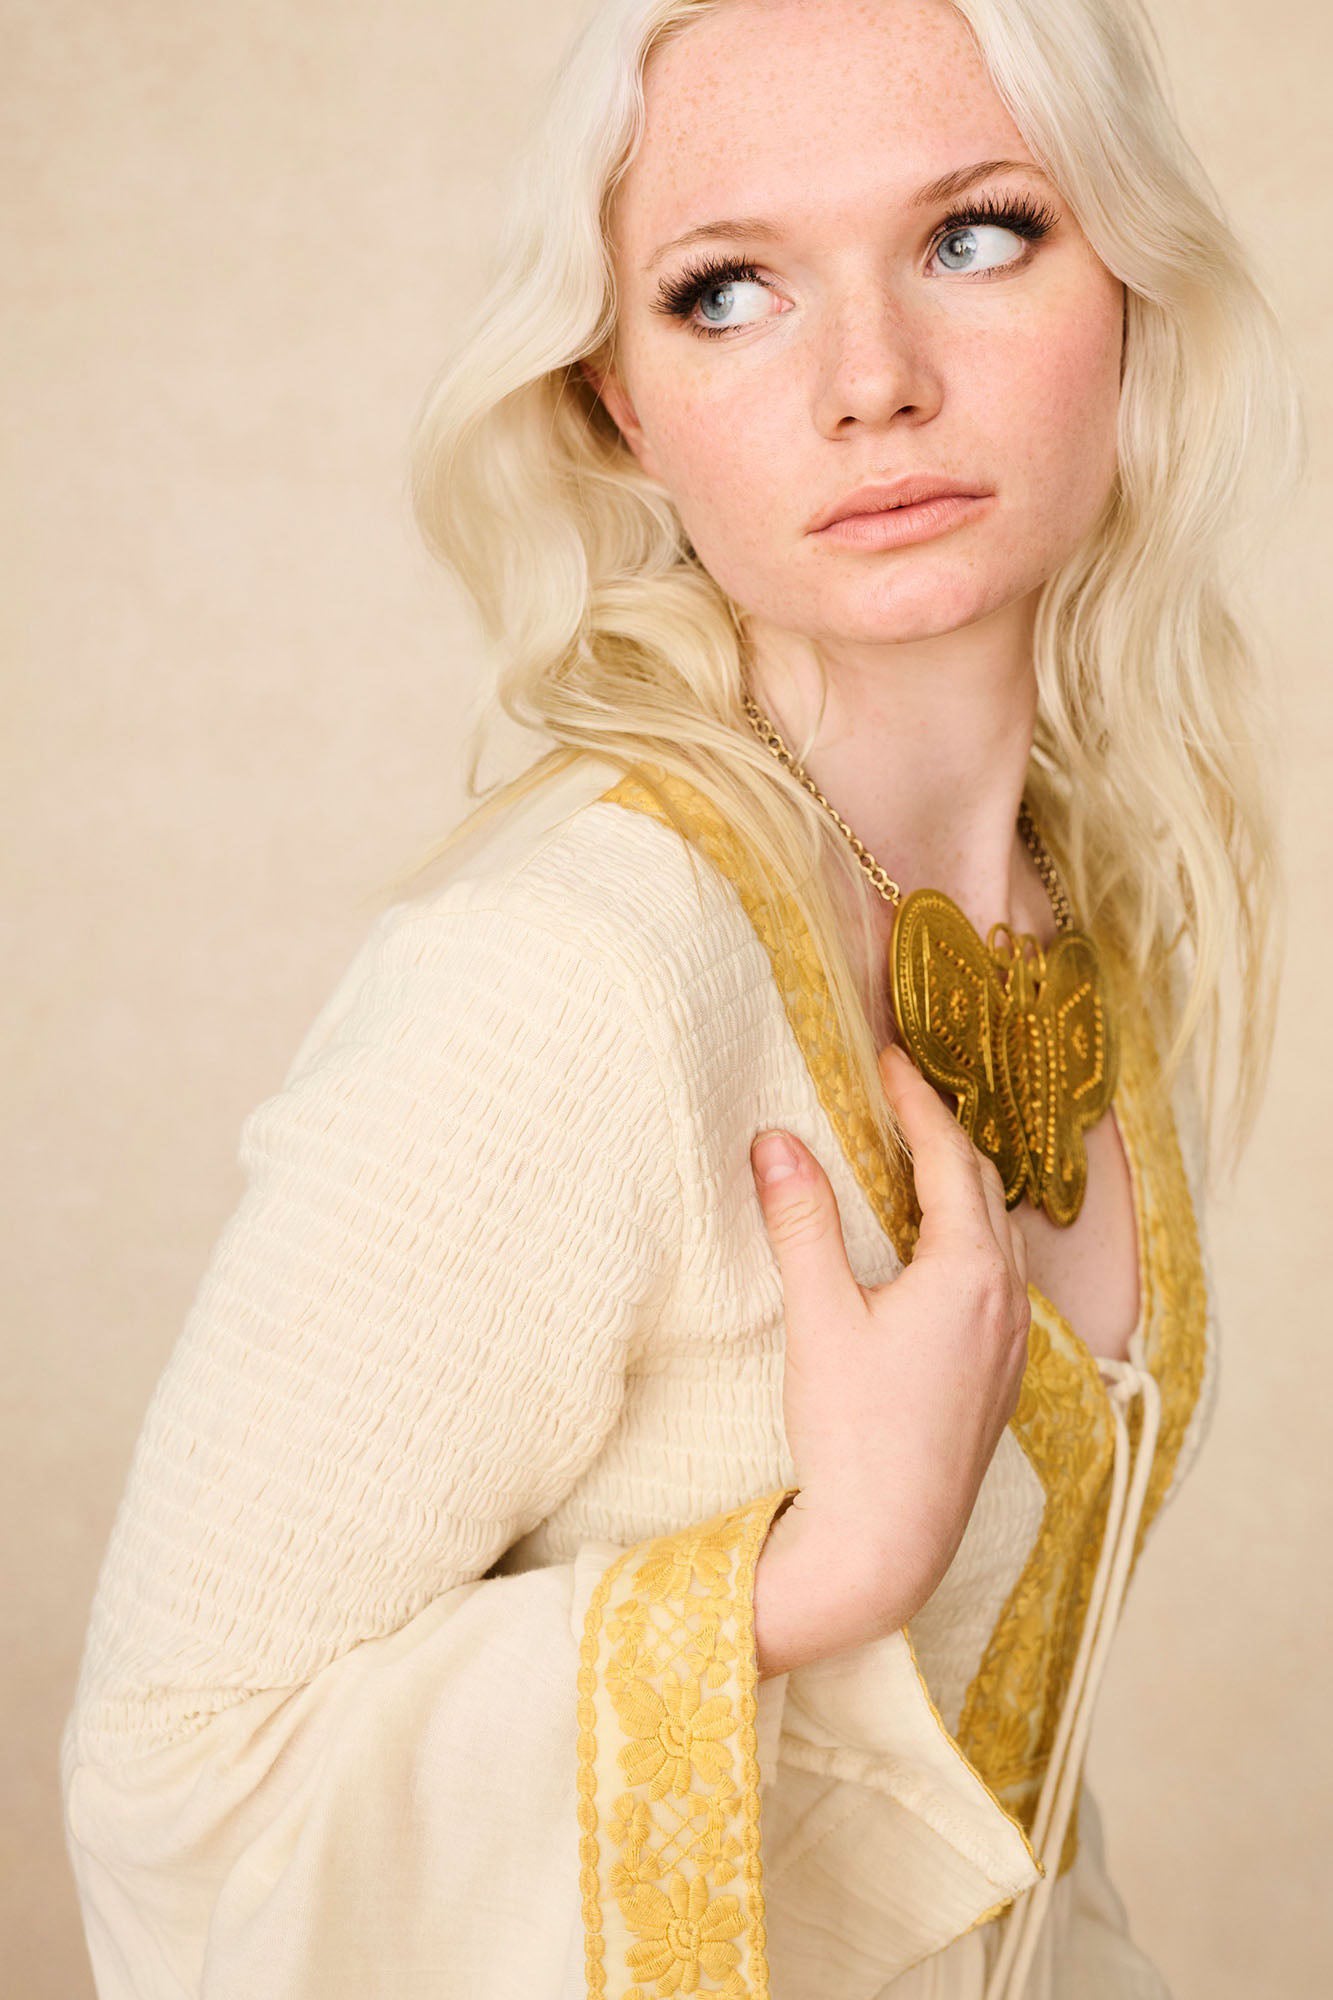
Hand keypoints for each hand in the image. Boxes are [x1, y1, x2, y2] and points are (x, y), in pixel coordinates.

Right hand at [748, 1042, 1031, 1672]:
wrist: (888, 1545)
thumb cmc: (853, 1434)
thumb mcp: (819, 1317)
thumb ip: (801, 1222)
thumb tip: (773, 1141)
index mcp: (968, 1271)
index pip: (948, 1157)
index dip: (917, 1100)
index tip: (888, 1058)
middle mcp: (1006, 1300)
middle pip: (985, 1188)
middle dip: (945, 1133)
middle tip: (901, 1094)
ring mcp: (1011, 1343)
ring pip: (999, 1235)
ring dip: (963, 1187)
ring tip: (919, 1160)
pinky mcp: (999, 1379)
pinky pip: (1000, 1278)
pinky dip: (971, 1238)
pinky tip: (936, 1253)